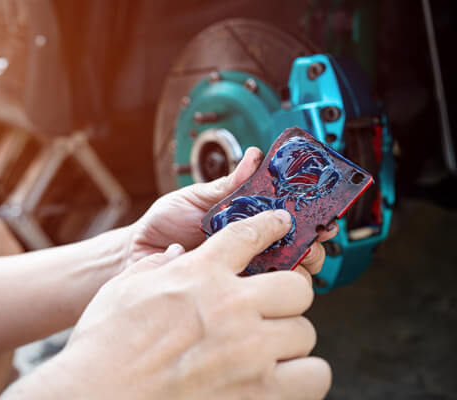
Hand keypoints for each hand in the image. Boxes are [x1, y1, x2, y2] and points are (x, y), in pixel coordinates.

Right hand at [7, 210, 330, 399]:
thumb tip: (175, 254)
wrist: (96, 397)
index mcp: (199, 274)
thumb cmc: (102, 347)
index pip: (250, 235)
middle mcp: (232, 307)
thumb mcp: (123, 290)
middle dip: (288, 297)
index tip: (282, 224)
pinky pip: (313, 378)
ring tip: (273, 351)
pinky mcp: (261, 395)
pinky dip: (301, 379)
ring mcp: (251, 352)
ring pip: (307, 333)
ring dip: (291, 342)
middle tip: (271, 311)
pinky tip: (279, 380)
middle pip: (297, 287)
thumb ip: (157, 267)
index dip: (271, 225)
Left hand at [126, 147, 338, 279]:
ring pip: (287, 272)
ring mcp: (244, 270)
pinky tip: (260, 274)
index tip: (322, 207)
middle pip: (299, 245)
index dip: (310, 211)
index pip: (289, 215)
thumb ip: (226, 185)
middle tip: (308, 235)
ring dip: (295, 263)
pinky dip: (267, 284)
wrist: (135, 256)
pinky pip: (259, 292)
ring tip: (287, 255)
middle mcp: (252, 246)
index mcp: (248, 218)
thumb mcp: (194, 197)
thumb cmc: (163, 225)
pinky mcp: (232, 292)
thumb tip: (253, 157)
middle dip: (312, 240)